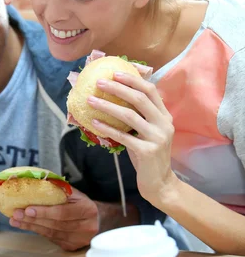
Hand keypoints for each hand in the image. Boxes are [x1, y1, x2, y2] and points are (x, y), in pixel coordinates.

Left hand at [9, 187, 99, 250]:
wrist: (98, 220)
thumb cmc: (81, 203)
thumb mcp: (75, 194)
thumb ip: (59, 189)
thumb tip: (35, 182)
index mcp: (88, 210)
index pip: (62, 212)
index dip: (44, 212)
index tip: (27, 209)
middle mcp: (86, 227)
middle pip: (54, 225)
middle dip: (33, 219)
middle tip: (16, 214)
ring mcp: (79, 239)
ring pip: (51, 233)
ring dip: (31, 226)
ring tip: (16, 221)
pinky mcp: (72, 246)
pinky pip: (52, 238)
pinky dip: (38, 231)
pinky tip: (27, 226)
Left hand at [87, 72, 176, 206]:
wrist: (160, 183)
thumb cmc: (148, 156)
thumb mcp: (148, 133)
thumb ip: (139, 117)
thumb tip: (114, 99)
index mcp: (165, 116)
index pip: (151, 90)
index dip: (133, 80)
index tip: (115, 73)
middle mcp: (164, 124)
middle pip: (140, 99)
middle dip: (118, 88)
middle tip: (99, 82)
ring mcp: (158, 137)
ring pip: (130, 116)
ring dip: (108, 106)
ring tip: (91, 100)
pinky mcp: (148, 151)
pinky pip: (123, 136)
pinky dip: (107, 128)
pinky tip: (94, 122)